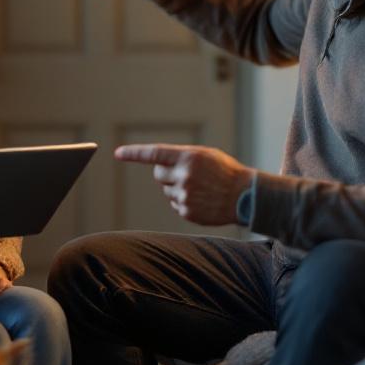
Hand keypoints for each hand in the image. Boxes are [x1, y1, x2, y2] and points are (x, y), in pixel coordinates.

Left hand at [114, 143, 255, 225]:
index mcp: (189, 157)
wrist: (246, 196)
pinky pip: (175, 205)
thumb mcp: (205, 156)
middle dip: (165, 174)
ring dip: (177, 188)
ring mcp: (185, 195)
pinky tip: (202, 200)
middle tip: (183, 174)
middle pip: (158, 175)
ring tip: (200, 188)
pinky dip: (185, 202)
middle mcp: (184, 176)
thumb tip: (157, 164)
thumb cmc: (225, 172)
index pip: (154, 153)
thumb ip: (181, 157)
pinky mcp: (187, 212)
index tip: (118, 153)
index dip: (134, 153)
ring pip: (167, 191)